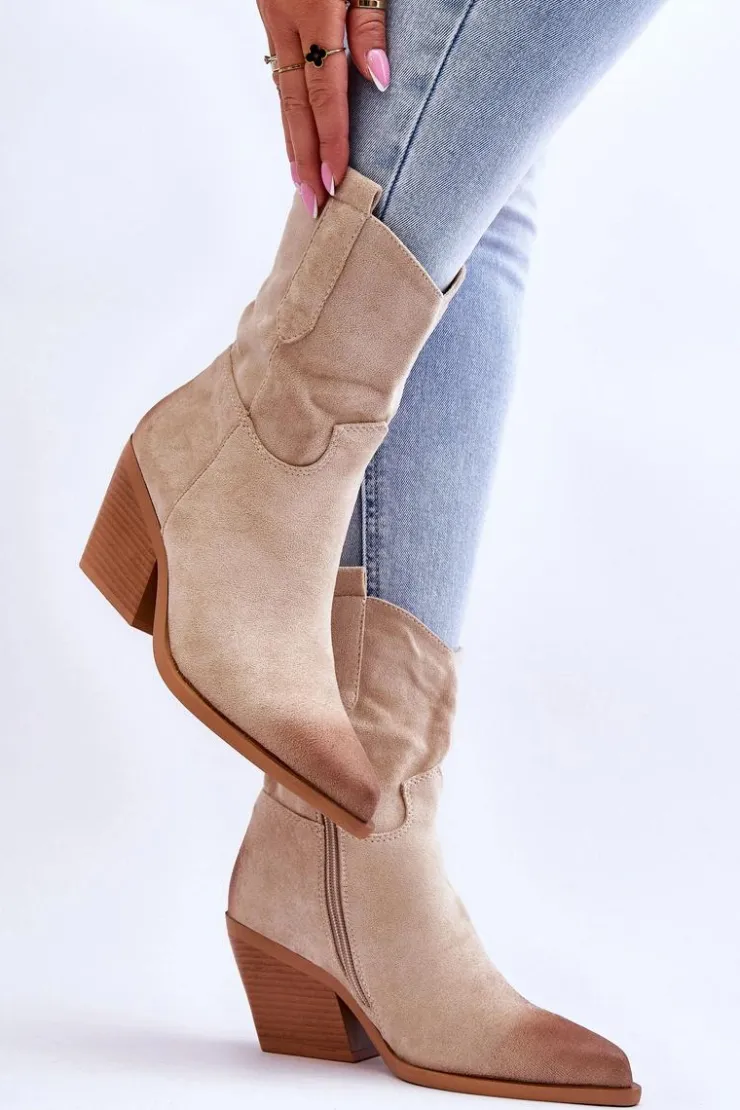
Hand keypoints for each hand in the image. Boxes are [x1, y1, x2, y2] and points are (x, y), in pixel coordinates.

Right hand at [258, 0, 389, 215]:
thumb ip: (370, 22)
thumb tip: (378, 77)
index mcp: (312, 10)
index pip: (324, 92)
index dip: (330, 140)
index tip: (335, 180)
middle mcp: (284, 20)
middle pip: (295, 105)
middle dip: (305, 160)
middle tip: (314, 203)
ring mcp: (272, 18)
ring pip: (282, 92)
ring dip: (292, 142)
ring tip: (301, 183)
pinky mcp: (271, 14)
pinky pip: (280, 73)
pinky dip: (288, 109)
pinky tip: (295, 133)